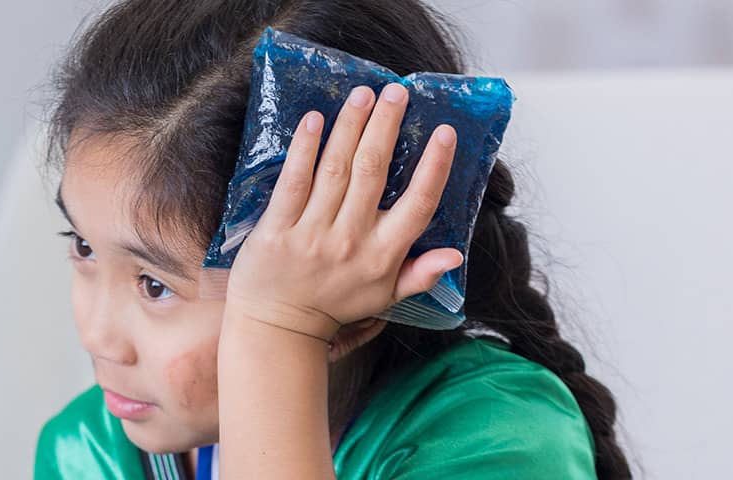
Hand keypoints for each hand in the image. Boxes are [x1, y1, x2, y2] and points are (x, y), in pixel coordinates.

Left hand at [224, 84, 463, 341]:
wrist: (277, 326)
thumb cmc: (335, 304)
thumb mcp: (385, 297)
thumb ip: (420, 274)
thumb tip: (456, 254)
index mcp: (383, 256)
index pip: (418, 204)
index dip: (434, 167)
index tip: (444, 132)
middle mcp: (350, 241)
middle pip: (373, 173)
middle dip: (386, 128)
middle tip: (396, 92)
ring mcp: (312, 234)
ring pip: (336, 171)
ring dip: (350, 127)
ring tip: (363, 94)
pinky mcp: (277, 230)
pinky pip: (293, 183)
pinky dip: (304, 150)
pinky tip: (315, 120)